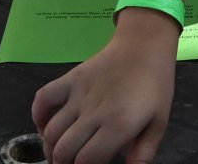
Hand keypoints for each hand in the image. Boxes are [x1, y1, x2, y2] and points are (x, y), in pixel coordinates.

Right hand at [33, 12, 179, 163]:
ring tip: (59, 155)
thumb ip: (143, 152)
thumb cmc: (155, 86)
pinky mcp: (69, 79)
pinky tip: (46, 128)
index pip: (86, 160)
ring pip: (51, 131)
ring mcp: (78, 94)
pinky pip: (43, 98)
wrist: (143, 45)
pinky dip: (38, 117)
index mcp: (118, 124)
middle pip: (64, 150)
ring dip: (50, 149)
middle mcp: (94, 112)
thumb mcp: (159, 123)